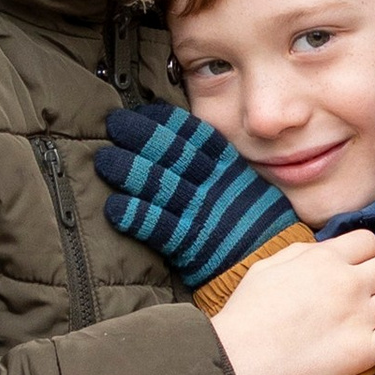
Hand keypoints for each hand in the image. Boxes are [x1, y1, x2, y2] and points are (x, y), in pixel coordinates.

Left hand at [95, 99, 296, 284]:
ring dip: (128, 171)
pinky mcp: (189, 245)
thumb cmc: (252, 224)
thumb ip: (216, 166)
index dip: (167, 120)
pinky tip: (113, 208)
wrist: (271, 265)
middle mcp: (214, 186)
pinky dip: (135, 216)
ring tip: (104, 160)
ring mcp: (202, 214)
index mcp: (229, 168)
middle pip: (173, 154)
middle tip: (114, 123)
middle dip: (141, 135)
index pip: (195, 135)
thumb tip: (182, 143)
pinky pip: (158, 227)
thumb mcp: (244, 185)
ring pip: (160, 186)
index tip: (144, 109)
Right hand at [212, 231, 374, 374]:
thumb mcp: (269, 265)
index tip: (356, 270)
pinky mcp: (364, 352)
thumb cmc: (245, 313)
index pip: (371, 240)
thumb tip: (332, 251)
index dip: (366, 255)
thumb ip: (306, 252)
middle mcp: (348, 282)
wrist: (236, 360)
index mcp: (325, 258)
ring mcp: (359, 317)